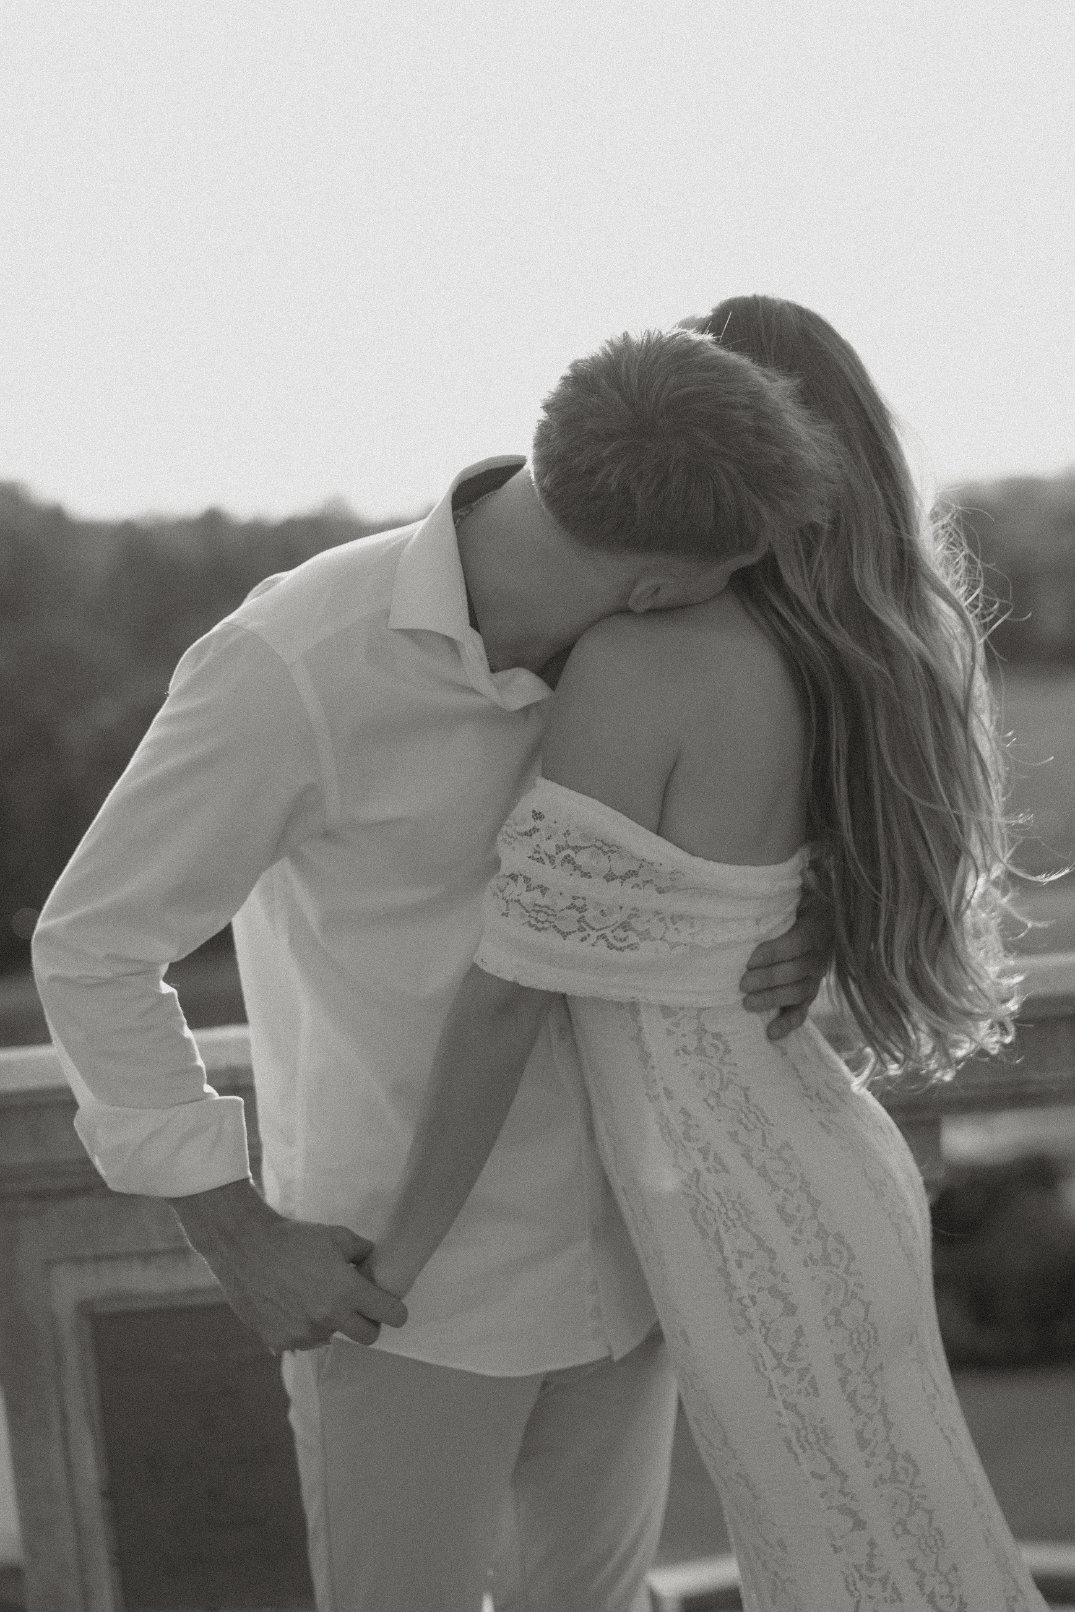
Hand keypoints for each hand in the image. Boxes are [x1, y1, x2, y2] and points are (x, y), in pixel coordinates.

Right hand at [168, 1179, 406, 1353]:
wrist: (245, 1247)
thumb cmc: (293, 1238)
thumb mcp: (338, 1235)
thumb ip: (365, 1252)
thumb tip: (379, 1264)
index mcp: (346, 1291)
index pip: (391, 1315)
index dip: (395, 1310)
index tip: (392, 1307)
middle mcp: (328, 1317)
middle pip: (368, 1337)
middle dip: (369, 1323)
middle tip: (358, 1307)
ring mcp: (303, 1333)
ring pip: (333, 1338)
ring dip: (331, 1323)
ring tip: (314, 1296)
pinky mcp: (280, 1341)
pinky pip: (304, 1342)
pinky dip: (304, 1327)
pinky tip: (293, 1305)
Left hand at [739, 883, 833, 1039]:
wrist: (821, 922)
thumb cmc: (802, 903)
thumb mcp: (804, 890)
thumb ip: (807, 883)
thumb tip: (806, 871)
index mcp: (819, 928)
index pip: (799, 943)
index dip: (775, 952)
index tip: (750, 958)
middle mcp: (822, 954)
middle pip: (797, 971)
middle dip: (769, 979)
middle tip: (742, 983)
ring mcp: (817, 976)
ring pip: (799, 992)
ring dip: (774, 1000)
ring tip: (747, 1004)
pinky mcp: (810, 993)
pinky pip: (803, 1011)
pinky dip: (789, 1023)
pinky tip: (771, 1033)